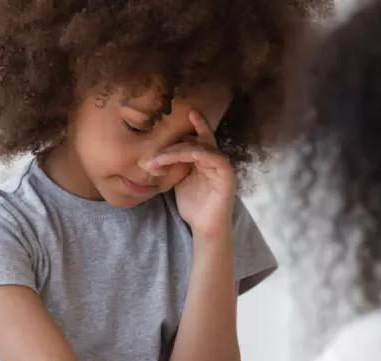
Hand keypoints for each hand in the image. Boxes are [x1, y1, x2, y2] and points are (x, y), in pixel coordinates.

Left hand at [145, 110, 235, 237]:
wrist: (205, 228)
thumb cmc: (193, 206)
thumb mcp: (179, 181)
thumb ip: (174, 166)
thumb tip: (154, 155)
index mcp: (204, 159)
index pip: (198, 138)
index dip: (194, 125)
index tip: (186, 112)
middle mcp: (214, 160)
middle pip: (198, 140)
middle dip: (173, 145)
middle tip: (153, 155)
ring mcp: (222, 167)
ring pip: (202, 148)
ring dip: (179, 152)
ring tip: (159, 160)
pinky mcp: (227, 177)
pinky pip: (216, 159)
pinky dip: (202, 154)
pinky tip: (188, 155)